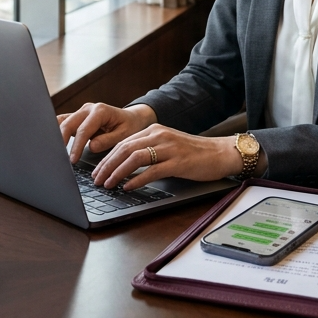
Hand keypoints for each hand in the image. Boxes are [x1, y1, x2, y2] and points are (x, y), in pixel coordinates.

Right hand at [57, 103, 155, 163]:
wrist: (132, 118)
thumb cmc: (130, 126)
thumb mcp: (124, 135)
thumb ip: (108, 140)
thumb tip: (91, 147)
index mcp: (100, 111)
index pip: (83, 130)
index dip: (76, 146)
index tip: (72, 160)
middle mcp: (88, 108)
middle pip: (68, 124)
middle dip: (61, 141)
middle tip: (59, 157)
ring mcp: (81, 111)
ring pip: (63, 121)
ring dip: (56, 135)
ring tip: (52, 150)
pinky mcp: (78, 117)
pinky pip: (64, 122)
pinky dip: (57, 131)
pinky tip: (52, 142)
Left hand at [91, 124, 256, 191]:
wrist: (221, 153)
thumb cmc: (194, 153)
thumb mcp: (168, 146)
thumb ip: (149, 150)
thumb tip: (125, 165)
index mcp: (154, 130)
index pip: (123, 142)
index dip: (107, 158)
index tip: (97, 171)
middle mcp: (160, 136)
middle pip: (125, 149)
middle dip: (107, 166)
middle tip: (97, 180)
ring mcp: (169, 148)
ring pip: (135, 158)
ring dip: (117, 172)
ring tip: (108, 184)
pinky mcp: (178, 162)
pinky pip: (152, 170)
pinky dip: (137, 179)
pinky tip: (128, 187)